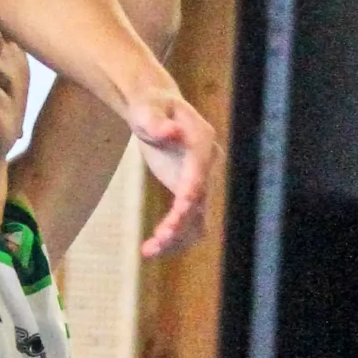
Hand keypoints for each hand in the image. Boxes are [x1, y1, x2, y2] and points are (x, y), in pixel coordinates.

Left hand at [125, 88, 219, 257]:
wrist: (157, 111)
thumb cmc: (151, 107)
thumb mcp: (148, 110)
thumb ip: (157, 121)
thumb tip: (170, 131)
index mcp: (201, 139)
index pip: (200, 169)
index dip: (192, 189)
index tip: (181, 209)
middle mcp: (208, 163)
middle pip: (201, 198)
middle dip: (182, 221)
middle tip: (159, 238)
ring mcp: (202, 180)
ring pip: (197, 218)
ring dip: (177, 237)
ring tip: (149, 250)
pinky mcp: (191, 193)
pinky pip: (188, 223)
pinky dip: (174, 238)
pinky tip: (151, 248)